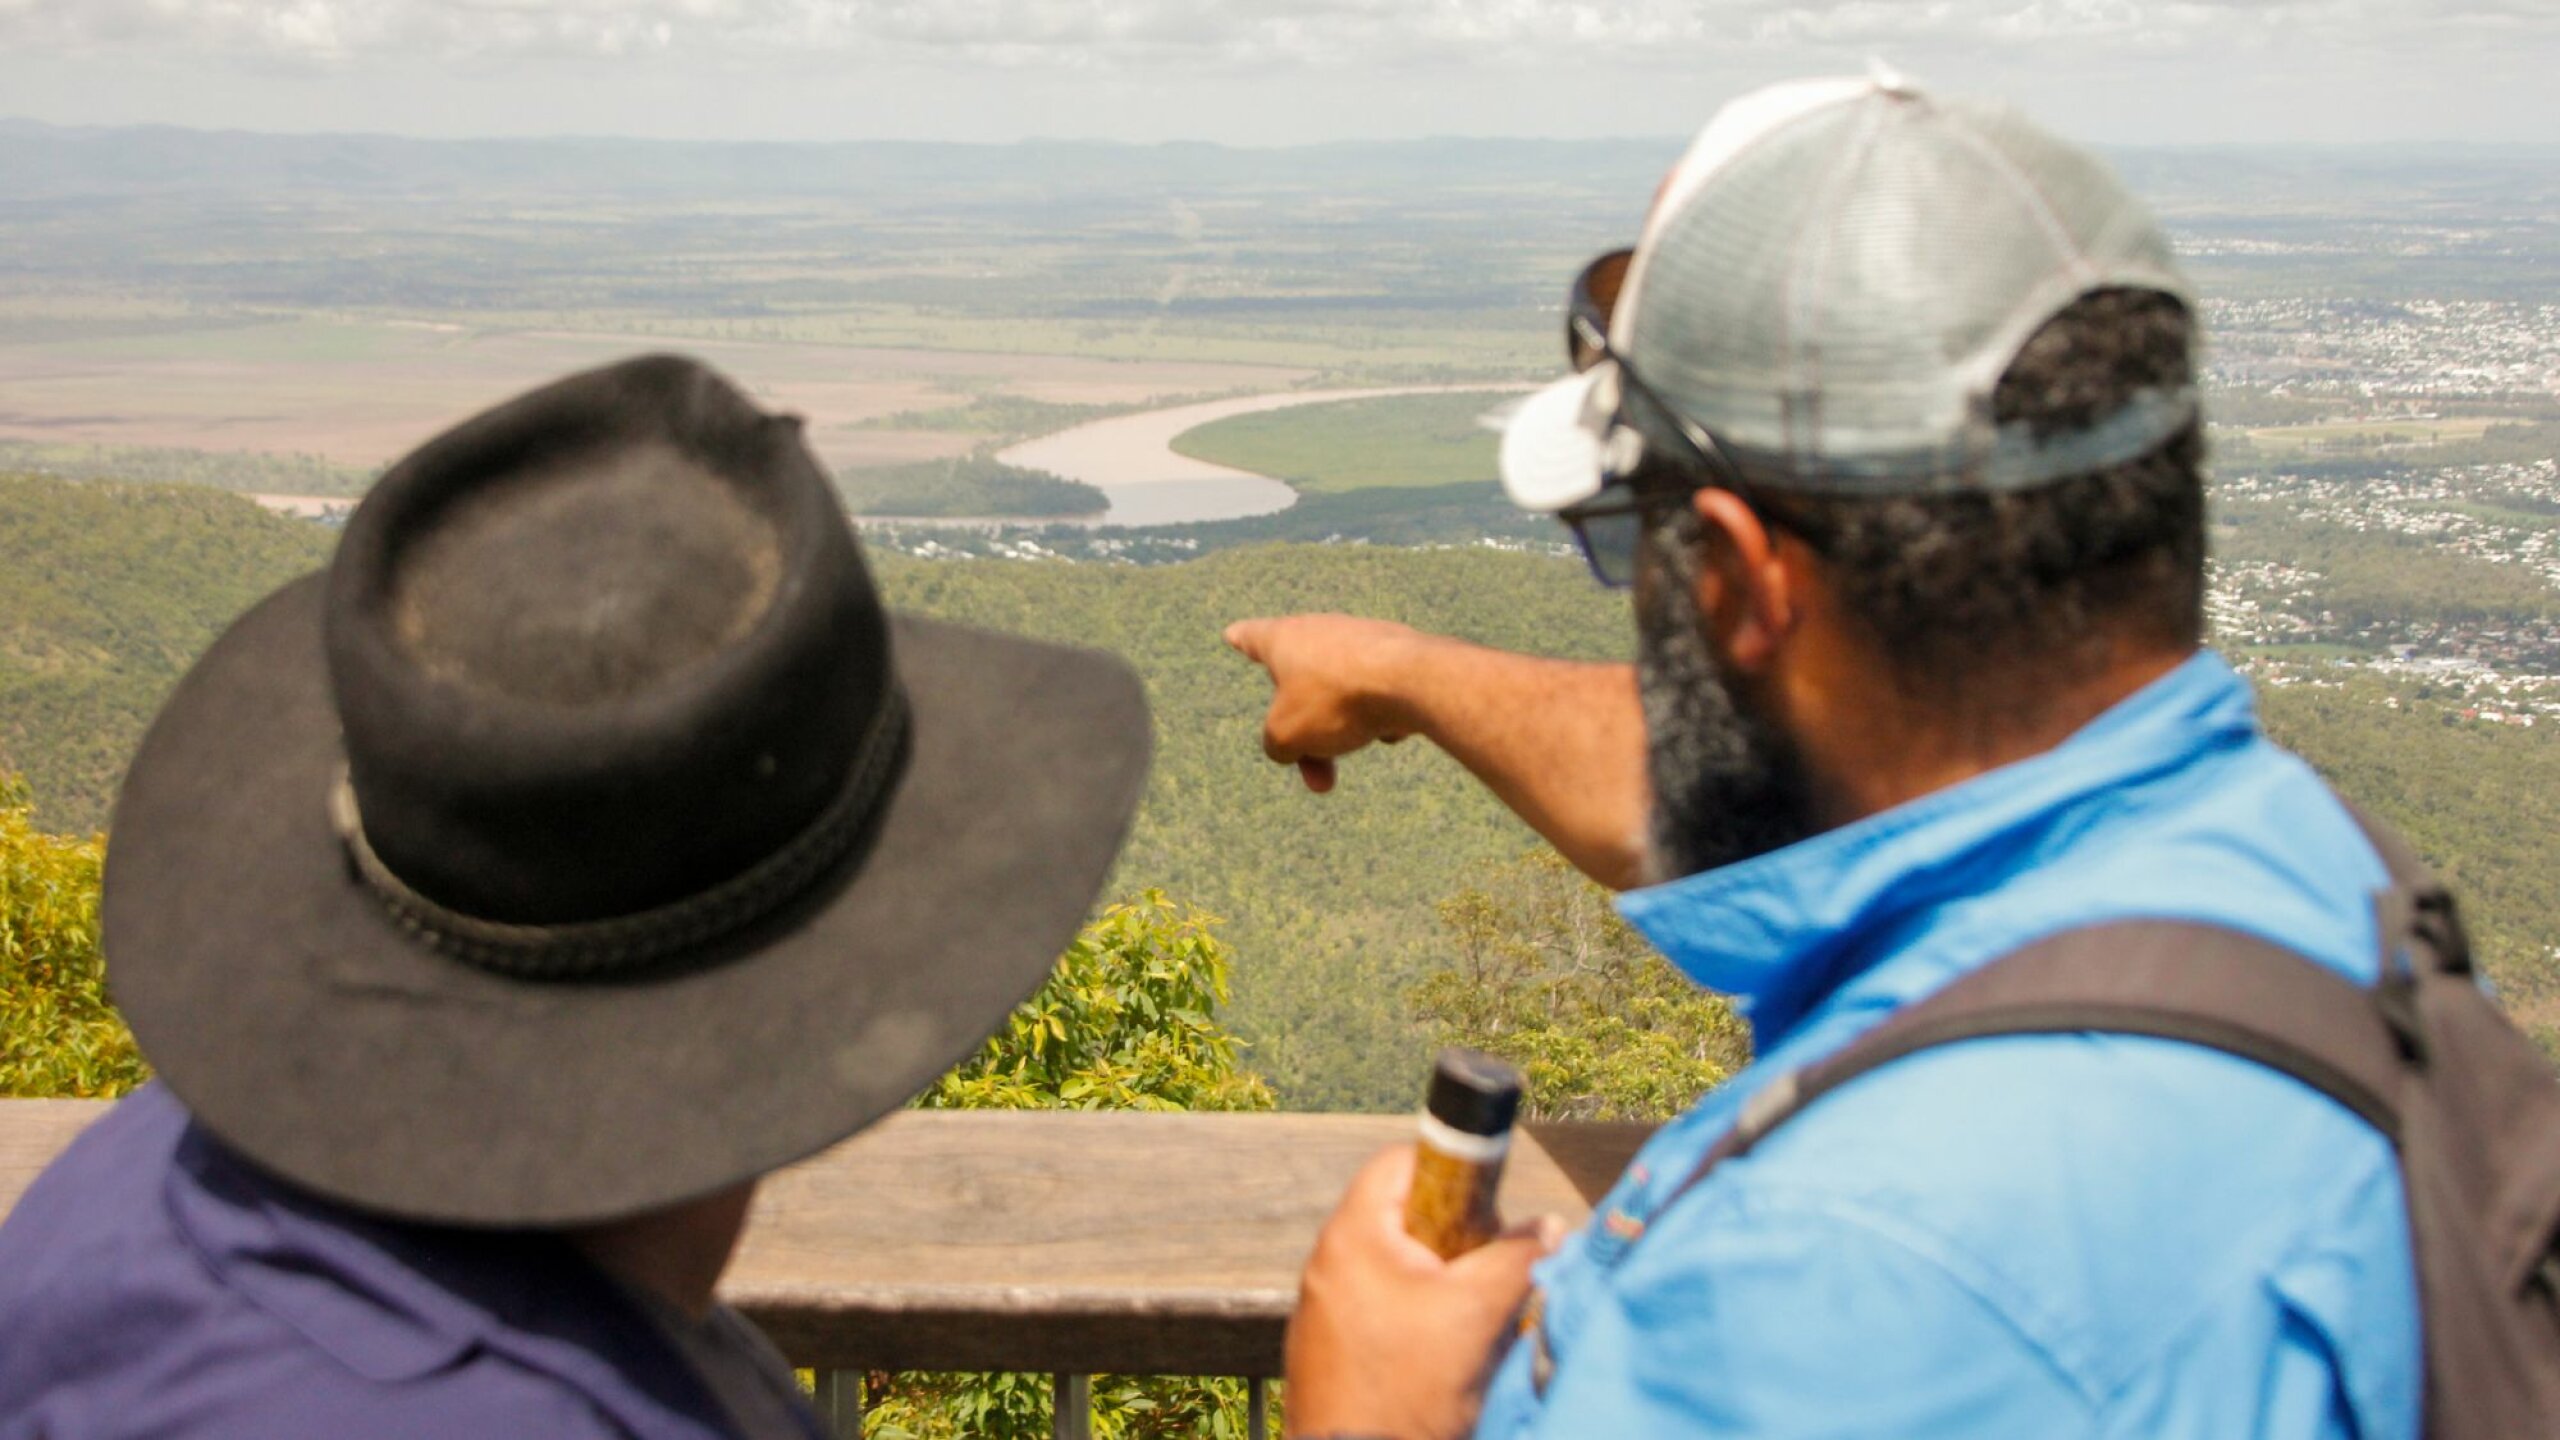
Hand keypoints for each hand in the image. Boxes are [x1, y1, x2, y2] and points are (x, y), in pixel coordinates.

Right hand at [1223, 614, 1424, 792]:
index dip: (1241, 640)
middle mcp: (1322, 630)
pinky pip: (1377, 696)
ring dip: (1340, 735)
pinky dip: (1378, 717)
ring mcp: (1362, 640)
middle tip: (1317, 781)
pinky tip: (1391, 727)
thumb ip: (1276, 742)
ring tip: (1350, 764)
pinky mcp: (1399, 655)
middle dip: (1306, 738)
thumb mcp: (1286, 734)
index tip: (1232, 634)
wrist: (1412, 681)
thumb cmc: (1336, 699)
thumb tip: (1289, 744)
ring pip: (1340, 698)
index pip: (1253, 637)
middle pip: (1301, 690)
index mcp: (1284, 638)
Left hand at [1285, 1145, 1565, 1439]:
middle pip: (1406, 1218)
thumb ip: (1517, 1258)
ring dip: (1443, 1291)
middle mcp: (1329, 1261)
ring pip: (1400, 1270)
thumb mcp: (1476, 1314)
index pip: (1404, 1161)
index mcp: (1353, 1234)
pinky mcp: (1330, 1346)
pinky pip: (1383, 1311)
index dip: (1454, 1173)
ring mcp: (1324, 1306)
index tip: (1488, 1211)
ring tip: (1465, 1331)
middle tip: (1482, 1281)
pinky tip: (1438, 1362)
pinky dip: (1417, 1324)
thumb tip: (1549, 1227)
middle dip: (1457, 1244)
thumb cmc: (1406, 1389)